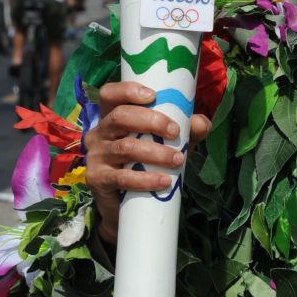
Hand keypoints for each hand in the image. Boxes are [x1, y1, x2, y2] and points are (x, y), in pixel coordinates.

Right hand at [84, 81, 209, 245]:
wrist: (129, 205)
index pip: (110, 94)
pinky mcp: (97, 179)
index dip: (127, 90)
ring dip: (156, 152)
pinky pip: (121, 177)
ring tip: (178, 160)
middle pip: (119, 116)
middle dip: (151, 121)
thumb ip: (188, 130)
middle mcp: (100, 132)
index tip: (154, 95)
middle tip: (174, 132)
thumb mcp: (170, 142)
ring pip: (125, 147)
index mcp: (113, 117)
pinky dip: (145, 179)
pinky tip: (164, 181)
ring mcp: (96, 156)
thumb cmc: (149, 163)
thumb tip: (201, 123)